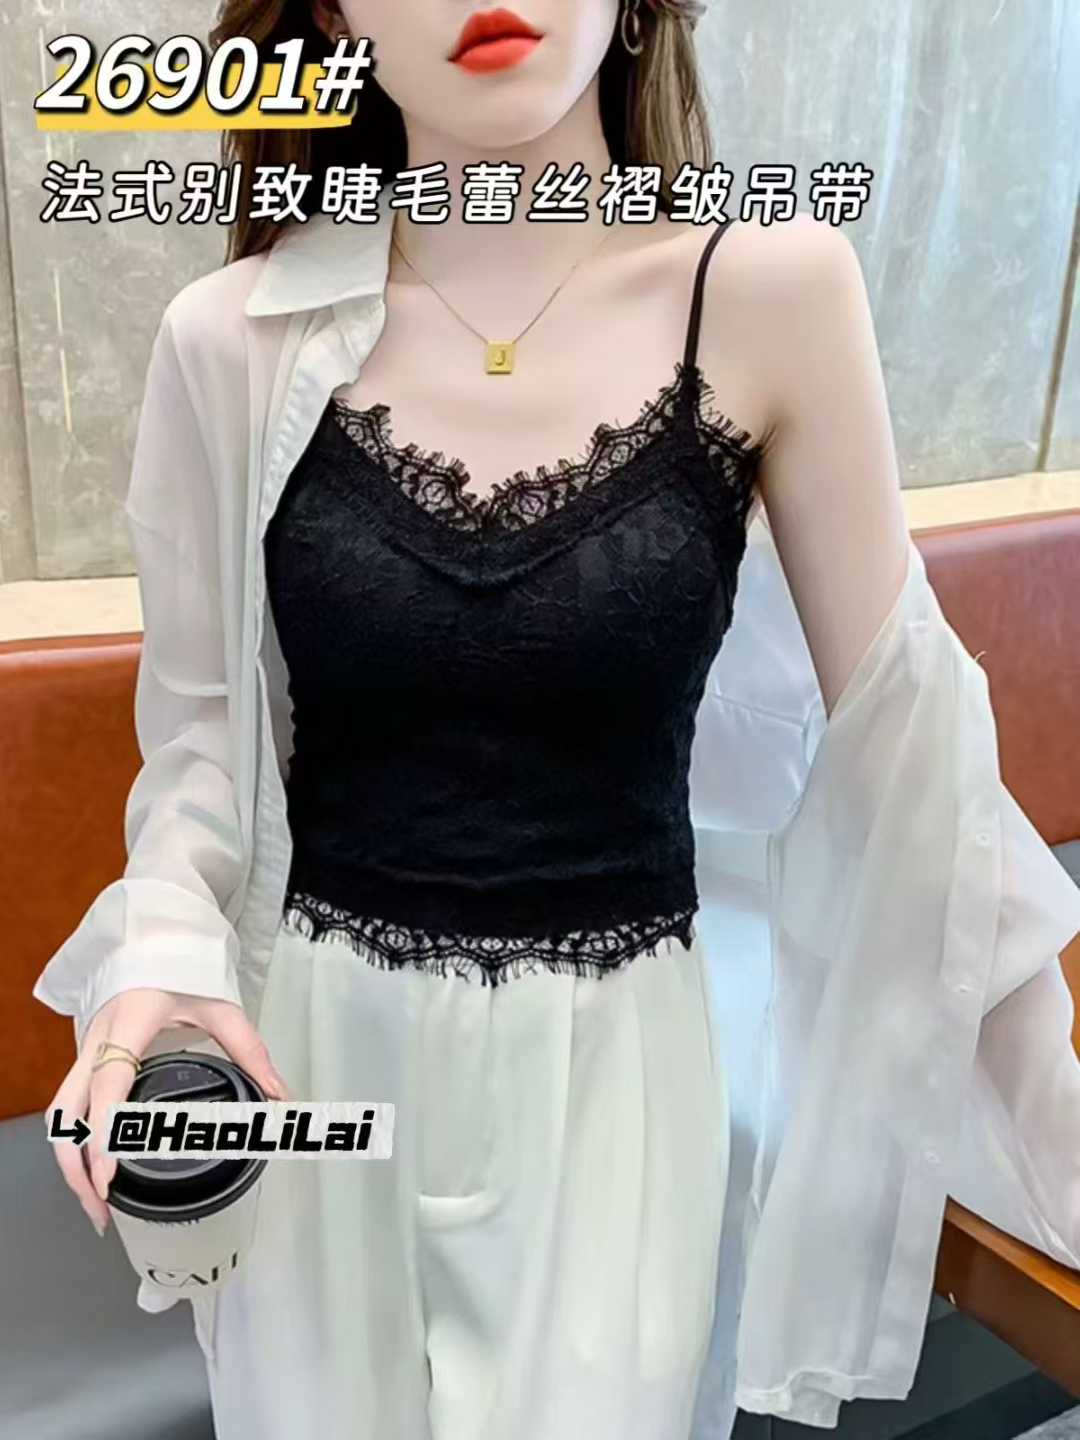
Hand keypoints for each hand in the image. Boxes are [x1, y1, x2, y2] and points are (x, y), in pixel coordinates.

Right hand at [44, 987, 292, 1235]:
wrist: (153, 935)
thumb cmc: (183, 966)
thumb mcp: (222, 1007)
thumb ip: (250, 1052)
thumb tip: (281, 1096)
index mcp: (131, 1022)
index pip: (109, 1085)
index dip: (105, 1133)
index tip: (109, 1174)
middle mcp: (98, 1039)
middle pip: (67, 1113)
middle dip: (77, 1166)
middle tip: (104, 1208)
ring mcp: (85, 1048)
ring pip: (59, 1114)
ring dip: (70, 1161)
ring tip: (97, 1203)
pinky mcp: (85, 1057)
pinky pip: (67, 1106)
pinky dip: (73, 1142)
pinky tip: (93, 1170)